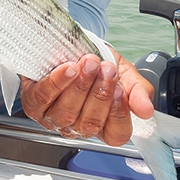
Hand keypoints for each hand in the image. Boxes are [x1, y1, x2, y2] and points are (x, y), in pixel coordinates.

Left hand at [20, 51, 153, 146]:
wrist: (71, 44)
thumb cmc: (97, 62)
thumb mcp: (124, 73)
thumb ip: (138, 91)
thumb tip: (146, 110)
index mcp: (103, 124)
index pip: (115, 135)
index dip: (118, 115)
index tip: (120, 89)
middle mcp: (77, 126)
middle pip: (89, 124)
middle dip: (99, 93)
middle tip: (106, 69)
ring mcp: (53, 118)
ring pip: (66, 113)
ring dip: (80, 86)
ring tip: (89, 64)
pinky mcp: (33, 103)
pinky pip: (44, 98)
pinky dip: (57, 83)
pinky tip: (68, 69)